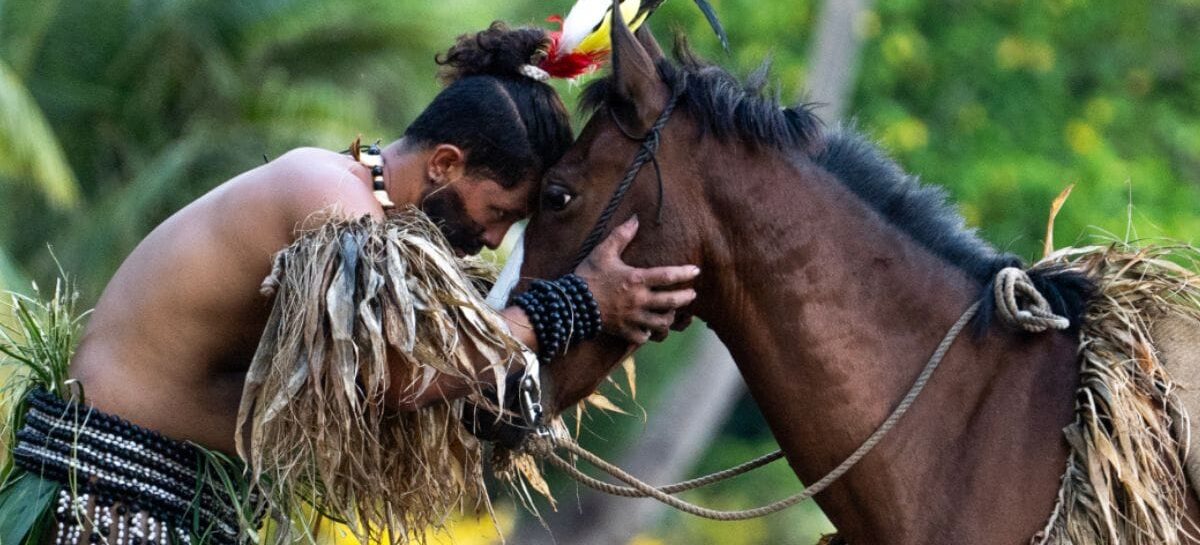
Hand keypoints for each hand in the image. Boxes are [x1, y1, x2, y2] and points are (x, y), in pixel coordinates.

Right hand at [574, 216, 699, 344]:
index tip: (696, 270)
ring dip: (669, 318)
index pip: (668, 276)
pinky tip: (650, 328)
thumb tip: (635, 218)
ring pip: (661, 323)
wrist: (571, 303)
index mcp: (636, 280)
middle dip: (685, 298)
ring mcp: (632, 318)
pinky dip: (649, 334)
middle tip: (692, 295)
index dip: (685, 273)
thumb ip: (621, 235)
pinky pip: (643, 337)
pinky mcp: (623, 330)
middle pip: (671, 302)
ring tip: (672, 312)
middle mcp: (638, 300)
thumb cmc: (588, 275)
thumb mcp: (603, 252)